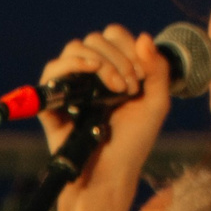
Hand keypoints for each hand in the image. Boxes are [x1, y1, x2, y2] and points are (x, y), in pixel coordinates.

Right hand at [35, 25, 171, 200]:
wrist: (110, 174)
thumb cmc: (133, 142)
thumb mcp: (156, 104)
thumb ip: (157, 69)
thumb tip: (143, 36)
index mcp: (115, 70)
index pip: (115, 36)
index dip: (128, 48)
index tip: (139, 77)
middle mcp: (92, 74)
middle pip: (96, 39)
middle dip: (118, 58)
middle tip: (128, 88)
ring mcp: (72, 85)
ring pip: (75, 48)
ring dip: (99, 59)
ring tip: (114, 87)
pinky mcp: (53, 100)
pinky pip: (52, 70)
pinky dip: (71, 63)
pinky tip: (90, 70)